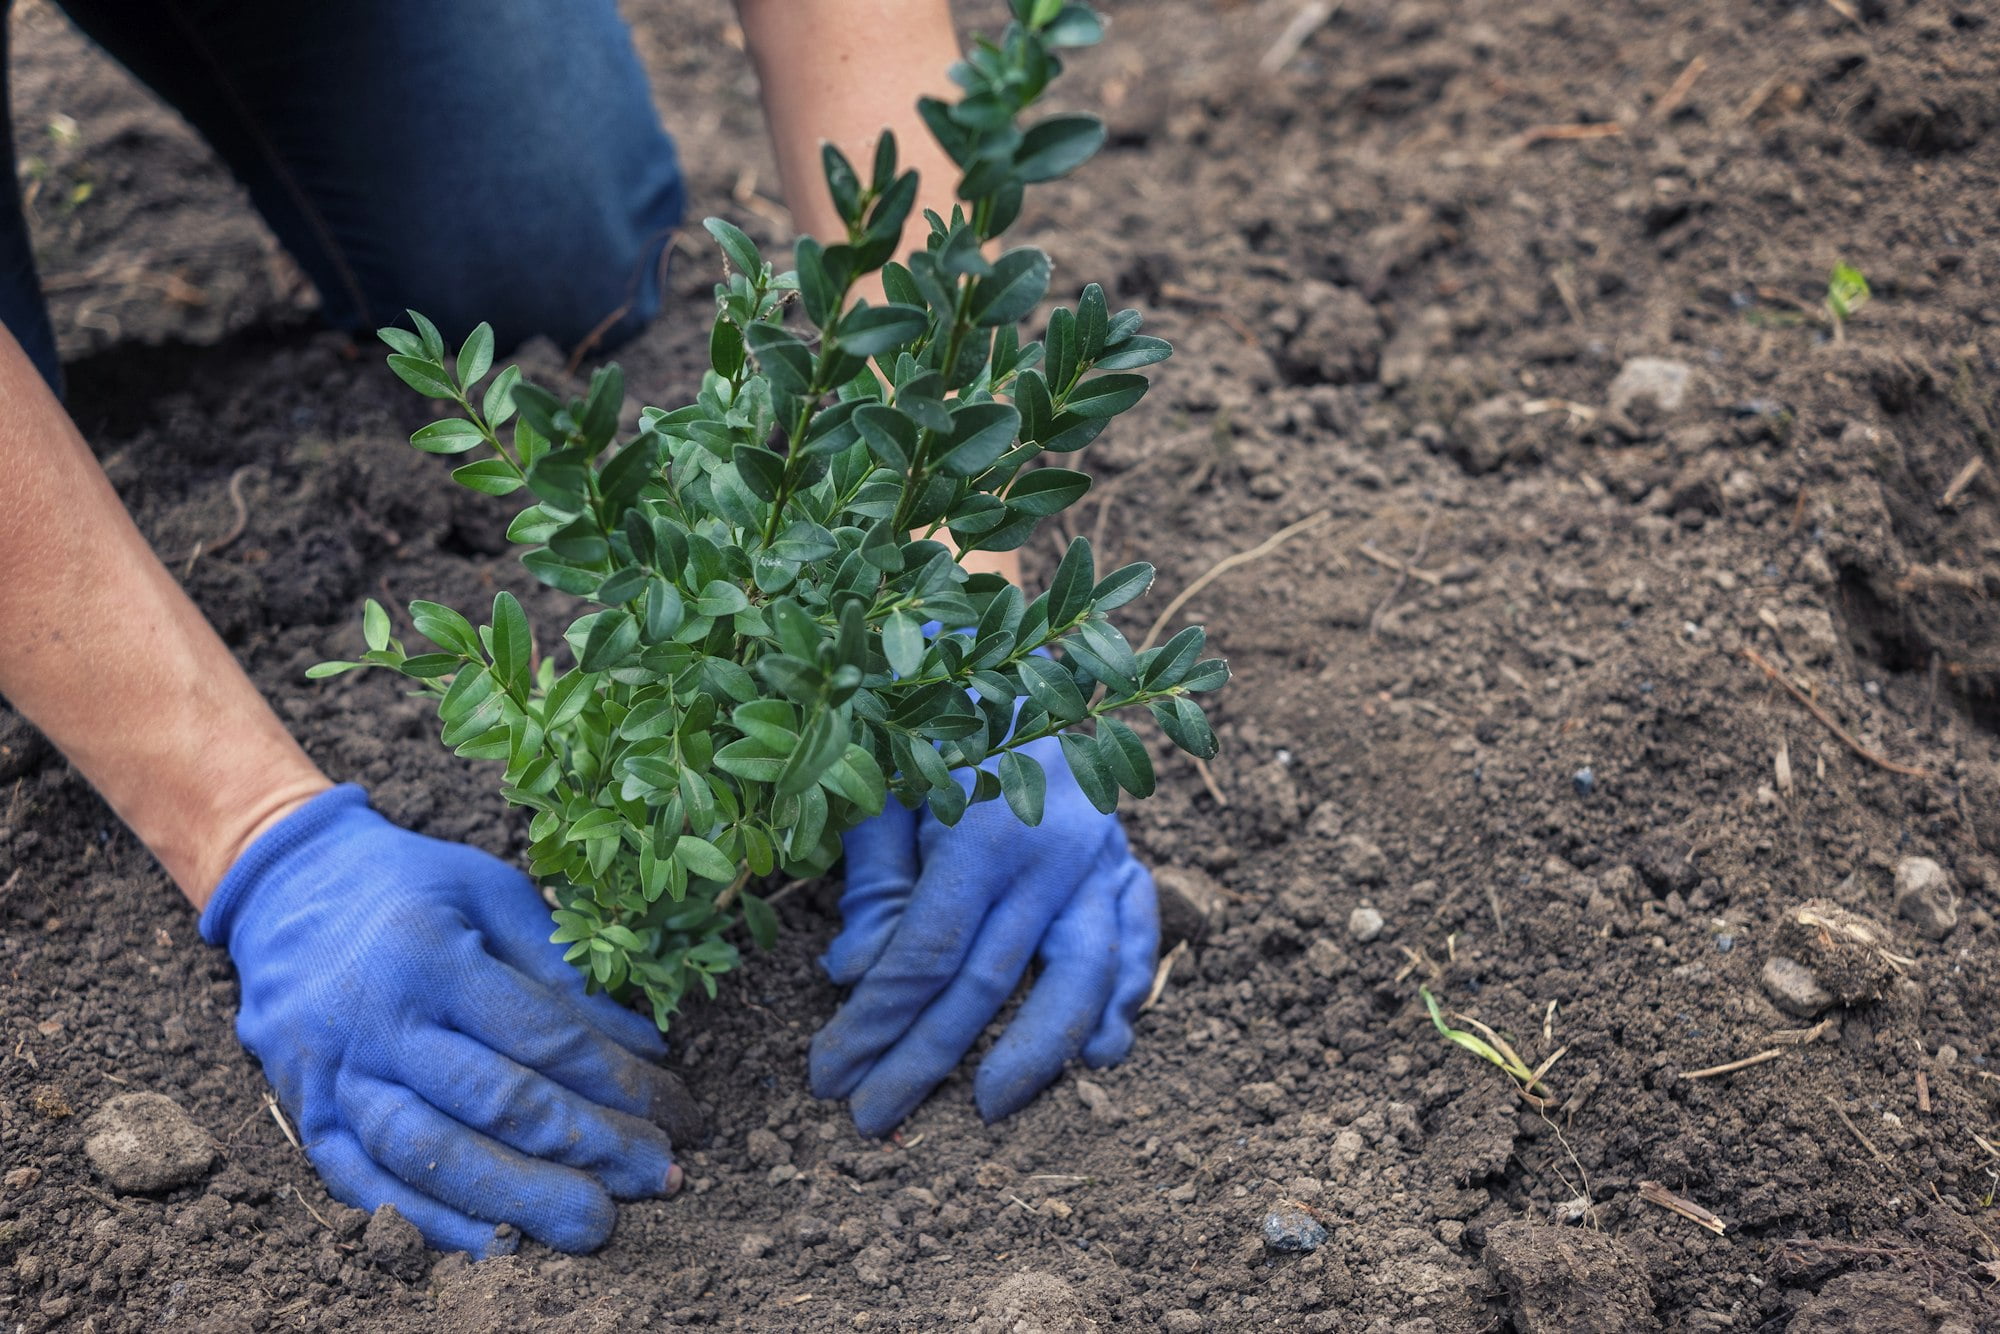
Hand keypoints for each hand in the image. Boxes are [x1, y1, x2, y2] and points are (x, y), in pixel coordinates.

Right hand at [200, 785, 699, 1255]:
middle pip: (495, 1103)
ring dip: (520, 1199)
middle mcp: (378, 1021)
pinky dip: (431, 1222)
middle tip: (661, 1178)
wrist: (286, 888)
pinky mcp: (306, 1114)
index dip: (621, 1083)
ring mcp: (334, 1074)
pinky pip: (364, 1184)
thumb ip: (564, 972)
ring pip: (430, 1155)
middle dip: (590, 1149)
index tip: (681, 1115)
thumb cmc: (410, 887)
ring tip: (595, 1225)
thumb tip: (646, 1049)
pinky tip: (499, 1244)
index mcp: (430, 954)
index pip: (544, 1037)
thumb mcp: (493, 894)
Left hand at [808, 734, 1158, 1135]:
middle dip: (924, 1059)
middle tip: (873, 1118)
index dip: (873, 1023)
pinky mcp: (1125, 856)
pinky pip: (1136, 937)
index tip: (828, 1076)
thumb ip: (873, 878)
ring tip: (992, 1106)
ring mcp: (1099, 856)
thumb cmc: (928, 711)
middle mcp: (1051, 850)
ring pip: (1080, 975)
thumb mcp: (881, 780)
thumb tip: (853, 974)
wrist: (1012, 647)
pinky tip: (1102, 1053)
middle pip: (987, 983)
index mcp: (982, 826)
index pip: (924, 955)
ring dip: (1036, 1050)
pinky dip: (1123, 996)